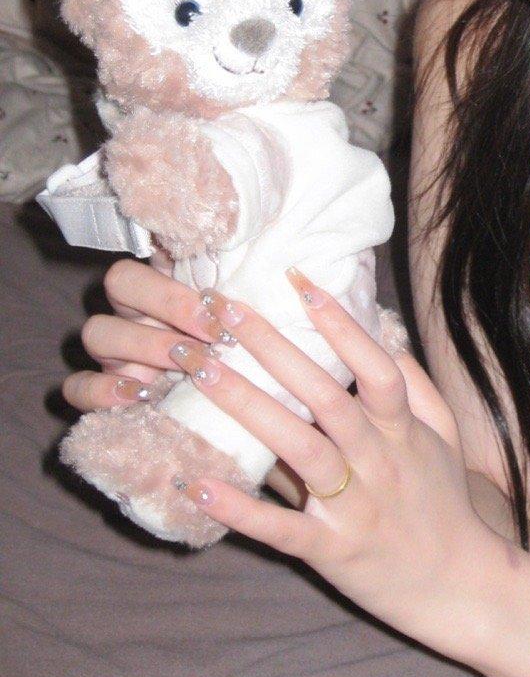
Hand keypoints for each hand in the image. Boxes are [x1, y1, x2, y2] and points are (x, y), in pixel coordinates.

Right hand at [61, 249, 304, 503]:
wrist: (240, 428)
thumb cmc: (251, 370)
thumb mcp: (260, 336)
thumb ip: (263, 305)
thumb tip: (304, 271)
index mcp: (172, 287)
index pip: (159, 248)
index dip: (182, 270)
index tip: (220, 304)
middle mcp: (136, 312)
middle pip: (121, 282)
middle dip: (168, 304)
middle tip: (213, 335)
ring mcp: (113, 353)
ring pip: (100, 331)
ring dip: (144, 345)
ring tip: (185, 365)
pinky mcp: (100, 395)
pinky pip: (78, 387)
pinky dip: (102, 391)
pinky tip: (138, 395)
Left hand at [151, 265, 507, 662]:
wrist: (461, 589)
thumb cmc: (443, 506)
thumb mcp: (444, 438)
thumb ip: (415, 386)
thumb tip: (384, 331)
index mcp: (403, 432)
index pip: (375, 367)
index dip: (341, 324)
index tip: (300, 281)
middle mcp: (379, 462)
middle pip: (326, 397)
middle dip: (273, 348)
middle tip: (222, 310)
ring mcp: (355, 508)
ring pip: (301, 450)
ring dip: (249, 407)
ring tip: (201, 371)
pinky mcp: (331, 552)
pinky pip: (282, 529)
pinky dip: (240, 509)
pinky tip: (197, 483)